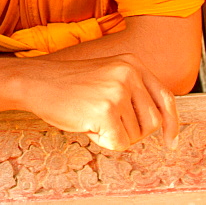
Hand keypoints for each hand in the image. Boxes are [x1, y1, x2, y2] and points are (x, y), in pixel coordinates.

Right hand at [24, 54, 178, 150]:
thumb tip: (161, 122)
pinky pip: (119, 143)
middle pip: (154, 122)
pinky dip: (104, 141)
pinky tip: (86, 125)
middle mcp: (129, 73)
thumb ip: (132, 91)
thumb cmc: (67, 85)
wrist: (34, 81)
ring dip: (115, 135)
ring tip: (91, 118)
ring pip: (136, 135)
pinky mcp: (105, 110)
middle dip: (134, 132)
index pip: (166, 98)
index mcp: (132, 63)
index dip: (172, 124)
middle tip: (108, 125)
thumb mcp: (106, 76)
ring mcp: (117, 91)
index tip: (171, 142)